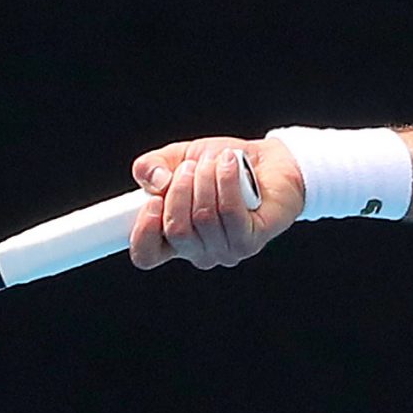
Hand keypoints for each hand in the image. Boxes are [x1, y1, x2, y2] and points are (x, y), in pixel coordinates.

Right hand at [127, 136, 307, 268]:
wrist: (270, 162)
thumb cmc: (223, 166)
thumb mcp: (179, 158)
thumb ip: (151, 167)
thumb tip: (156, 182)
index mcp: (173, 238)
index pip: (145, 255)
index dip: (142, 232)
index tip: (151, 201)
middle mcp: (198, 251)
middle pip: (177, 231)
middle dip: (180, 190)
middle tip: (190, 168)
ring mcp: (225, 250)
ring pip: (204, 217)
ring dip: (206, 179)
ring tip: (215, 162)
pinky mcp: (250, 241)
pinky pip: (230, 212)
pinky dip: (226, 181)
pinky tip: (230, 164)